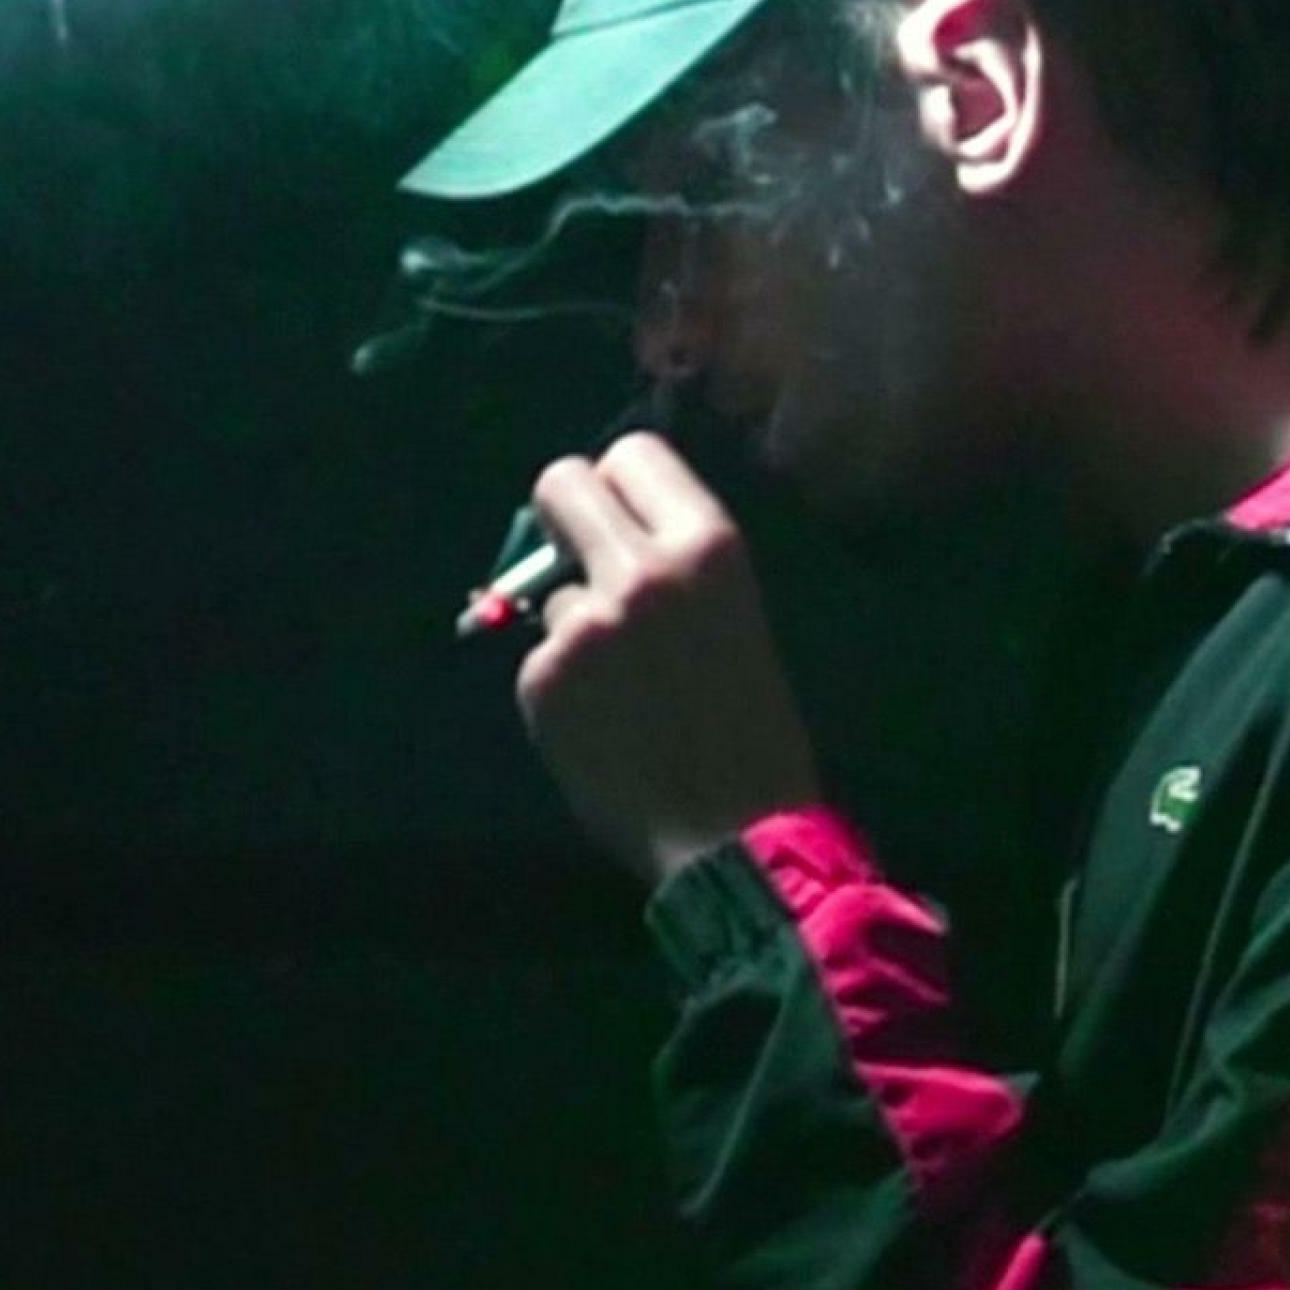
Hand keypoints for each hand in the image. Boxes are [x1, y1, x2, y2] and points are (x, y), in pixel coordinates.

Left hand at [513, 432, 823, 886]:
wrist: (734, 836)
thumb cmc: (752, 729)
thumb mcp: (736, 615)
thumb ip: (676, 562)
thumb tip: (603, 527)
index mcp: (709, 544)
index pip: (631, 453)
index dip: (618, 486)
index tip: (619, 520)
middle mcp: (641, 568)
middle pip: (560, 483)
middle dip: (562, 516)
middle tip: (578, 558)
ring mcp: (583, 623)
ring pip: (547, 585)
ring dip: (570, 623)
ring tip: (621, 688)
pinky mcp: (542, 677)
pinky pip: (537, 654)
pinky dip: (559, 685)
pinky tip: (602, 726)